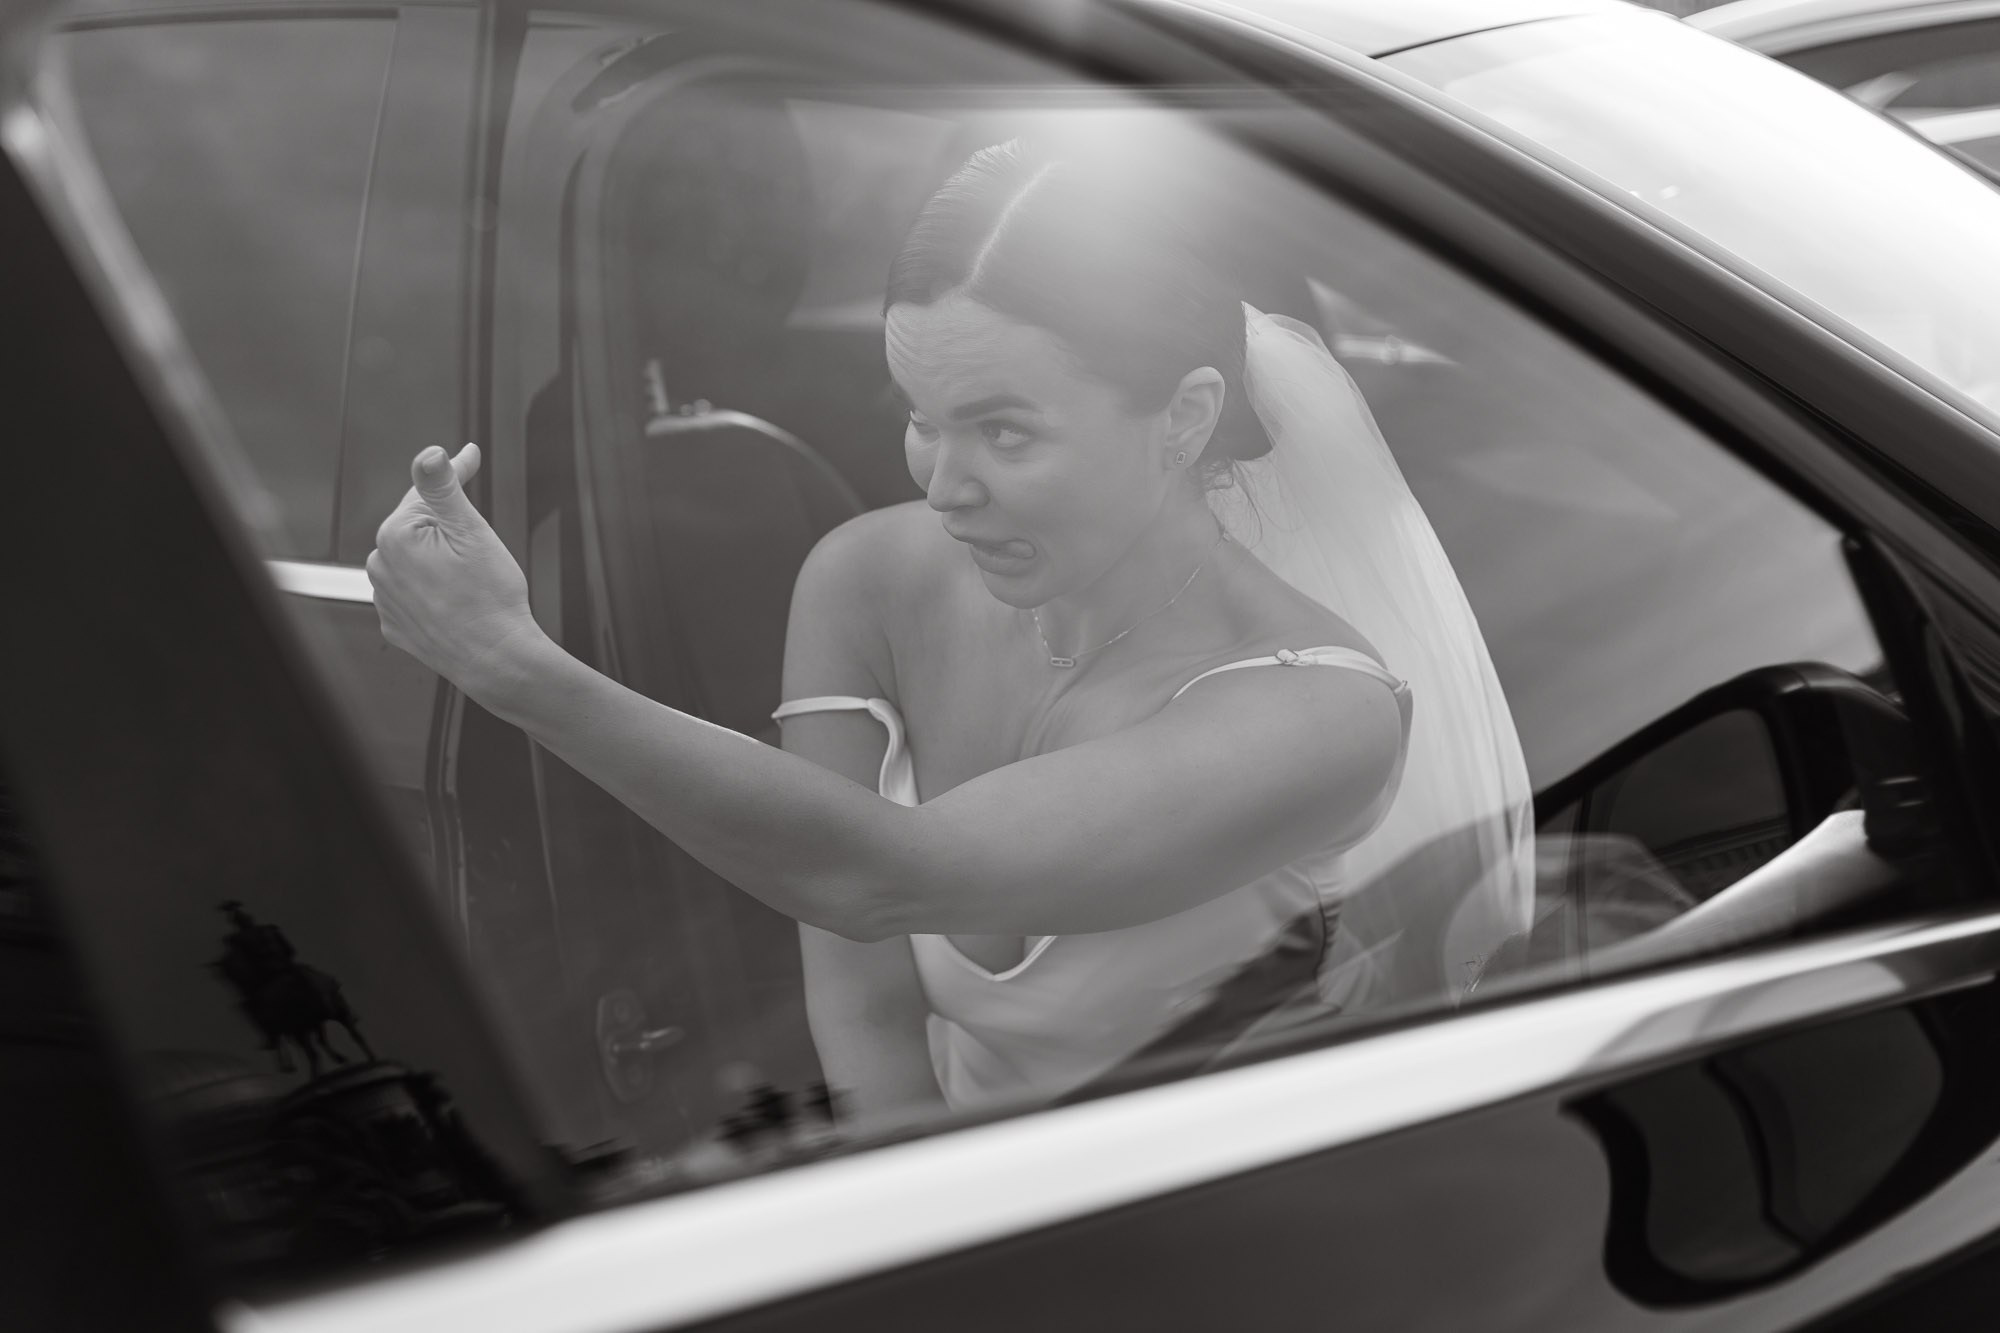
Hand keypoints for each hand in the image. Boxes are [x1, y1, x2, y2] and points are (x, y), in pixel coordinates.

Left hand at [367, 444, 545, 699]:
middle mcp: (379, 566)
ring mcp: (385, 599)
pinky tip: (457, 599)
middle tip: (480, 548)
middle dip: (447, 530)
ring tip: (470, 580)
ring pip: (415, 561)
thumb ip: (443, 487)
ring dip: (438, 560)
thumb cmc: (489, 599)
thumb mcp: (471, 531)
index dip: (456, 477)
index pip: (426, 493)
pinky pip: (413, 594)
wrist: (495, 657)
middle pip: (419, 528)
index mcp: (395, 537)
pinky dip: (432, 590)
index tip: (471, 459)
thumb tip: (429, 454)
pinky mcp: (395, 624)